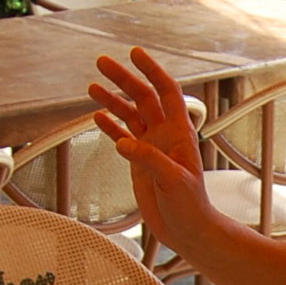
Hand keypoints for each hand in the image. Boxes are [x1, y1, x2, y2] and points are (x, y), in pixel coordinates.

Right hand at [88, 47, 209, 257]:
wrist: (188, 230)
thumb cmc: (192, 207)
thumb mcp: (174, 181)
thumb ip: (150, 160)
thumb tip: (124, 143)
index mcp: (179, 133)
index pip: (167, 91)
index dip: (152, 70)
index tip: (135, 54)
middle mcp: (165, 135)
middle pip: (143, 97)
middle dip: (124, 78)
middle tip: (102, 62)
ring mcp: (151, 147)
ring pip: (130, 114)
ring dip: (113, 99)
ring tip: (93, 86)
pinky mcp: (140, 162)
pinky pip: (123, 136)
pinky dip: (111, 125)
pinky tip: (98, 116)